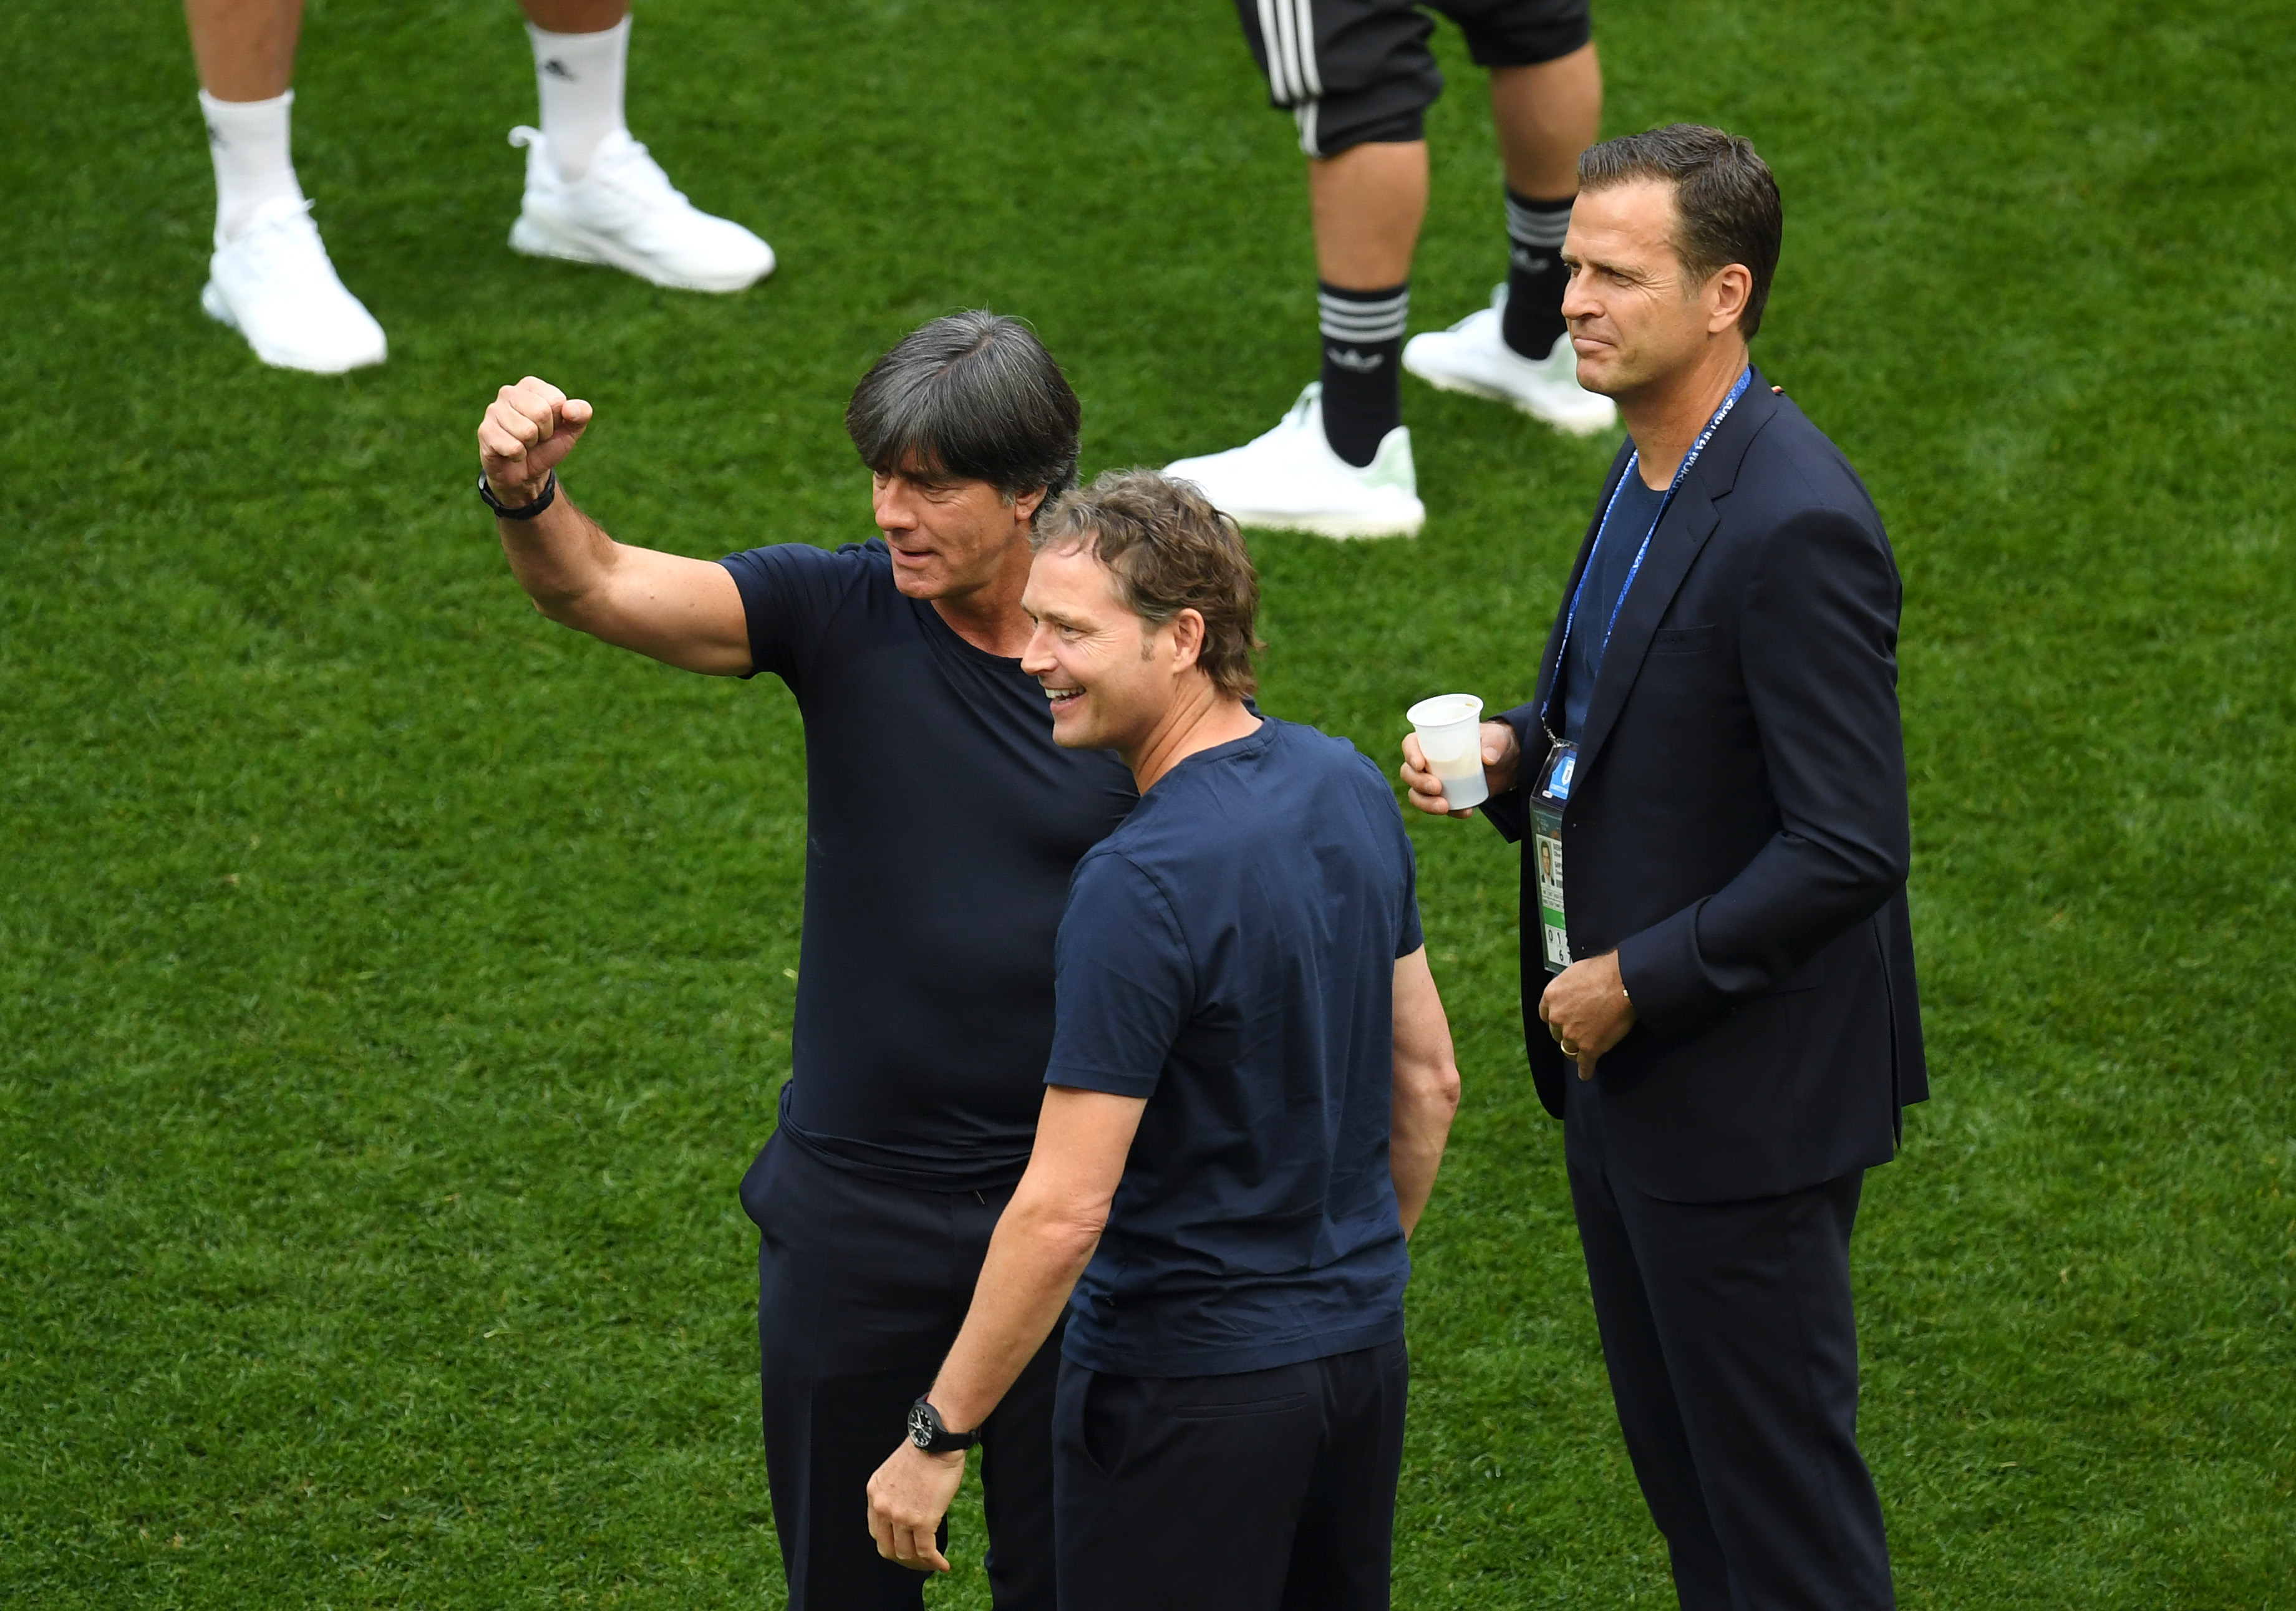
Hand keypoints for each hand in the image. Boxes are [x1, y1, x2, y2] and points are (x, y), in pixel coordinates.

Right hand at [477, 376, 592, 505]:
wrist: (526, 473)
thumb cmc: (546, 445)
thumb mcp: (570, 431)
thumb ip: (580, 414)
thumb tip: (571, 409)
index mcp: (531, 386)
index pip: (556, 401)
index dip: (558, 421)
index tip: (549, 427)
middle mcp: (509, 392)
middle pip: (541, 413)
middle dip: (544, 433)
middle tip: (536, 438)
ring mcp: (493, 411)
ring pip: (526, 431)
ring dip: (530, 445)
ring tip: (524, 444)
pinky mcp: (485, 431)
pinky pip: (513, 447)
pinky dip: (518, 456)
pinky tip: (512, 453)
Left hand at [866, 1441, 963, 1573]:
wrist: (937, 1440)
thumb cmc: (924, 1451)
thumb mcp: (894, 1471)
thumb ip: (893, 1493)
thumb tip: (906, 1511)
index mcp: (874, 1494)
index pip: (877, 1532)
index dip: (891, 1544)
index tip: (905, 1547)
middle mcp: (883, 1508)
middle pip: (888, 1548)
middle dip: (904, 1558)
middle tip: (918, 1560)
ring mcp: (901, 1517)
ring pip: (907, 1553)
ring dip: (920, 1562)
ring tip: (933, 1562)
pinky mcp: (922, 1521)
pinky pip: (926, 1551)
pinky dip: (935, 1562)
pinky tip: (943, 1564)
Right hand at [1399, 721, 1521, 817]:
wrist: (1507, 764)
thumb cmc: (1496, 742)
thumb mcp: (1498, 738)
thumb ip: (1494, 744)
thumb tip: (1488, 758)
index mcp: (1432, 740)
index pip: (1411, 744)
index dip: (1410, 754)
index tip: (1420, 764)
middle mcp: (1427, 761)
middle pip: (1408, 772)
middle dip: (1418, 782)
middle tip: (1436, 787)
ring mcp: (1434, 781)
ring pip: (1417, 794)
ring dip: (1425, 803)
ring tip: (1444, 806)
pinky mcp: (1445, 797)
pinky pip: (1438, 807)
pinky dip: (1450, 812)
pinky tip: (1466, 812)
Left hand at [1538, 950, 1634, 1079]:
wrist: (1624, 981)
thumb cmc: (1605, 971)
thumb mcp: (1575, 972)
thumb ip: (1568, 987)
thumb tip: (1573, 991)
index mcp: (1551, 996)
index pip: (1546, 1014)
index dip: (1556, 1018)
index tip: (1561, 1021)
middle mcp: (1557, 1017)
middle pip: (1557, 1032)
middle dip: (1565, 1032)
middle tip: (1579, 1030)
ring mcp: (1572, 1035)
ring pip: (1568, 1049)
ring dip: (1575, 1050)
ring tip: (1582, 1052)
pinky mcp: (1590, 1048)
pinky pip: (1584, 1064)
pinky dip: (1585, 1071)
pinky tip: (1585, 1074)